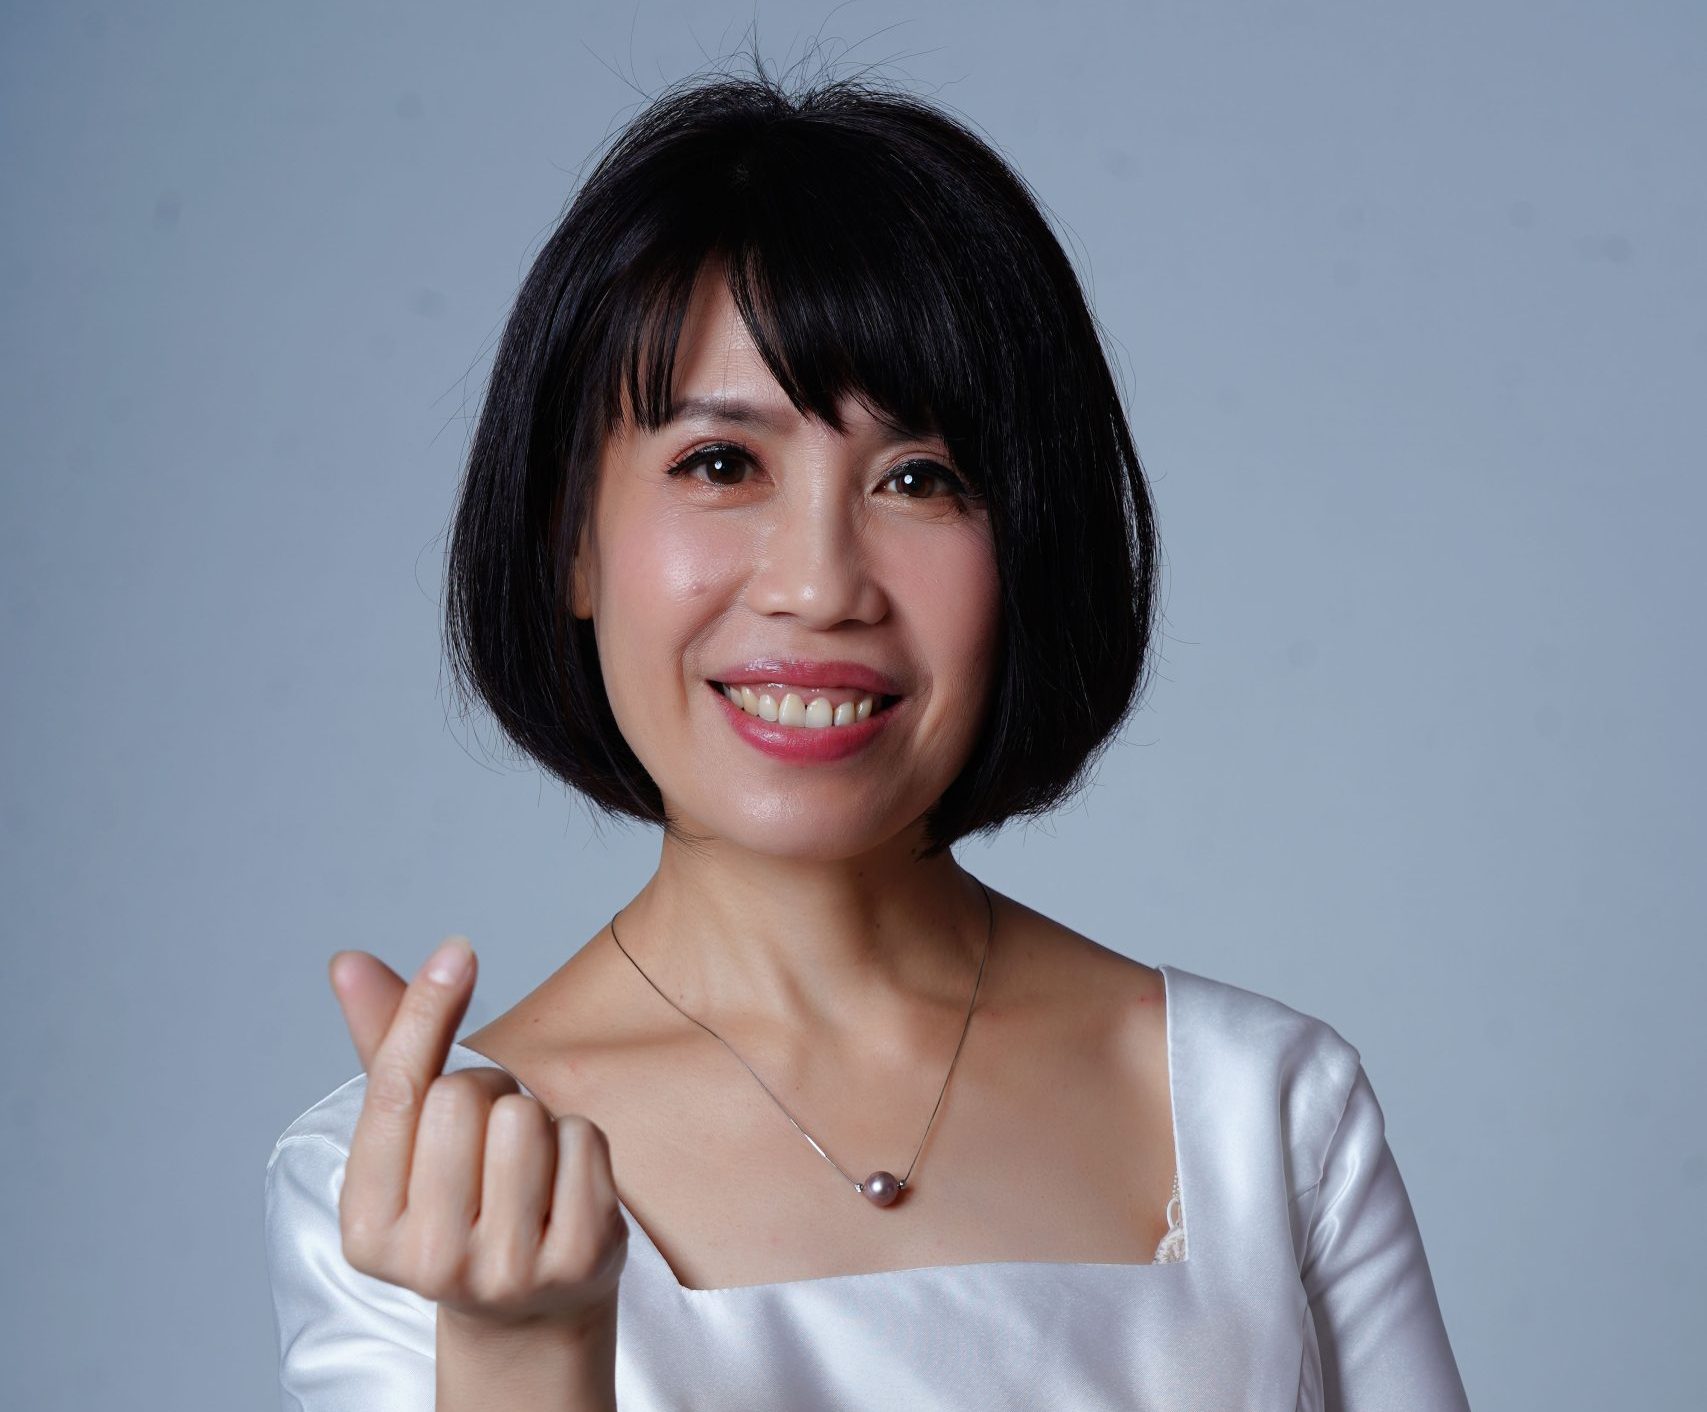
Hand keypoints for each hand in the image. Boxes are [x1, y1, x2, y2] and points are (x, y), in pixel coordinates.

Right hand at [327, 936, 627, 1333]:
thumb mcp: (411, 1144)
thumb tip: (348, 962)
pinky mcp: (576, 1261)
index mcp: (367, 1228)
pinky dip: (580, 1142)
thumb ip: (385, 1051)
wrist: (527, 1312)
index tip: (457, 951)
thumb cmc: (460, 1202)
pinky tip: (564, 1187)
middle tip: (487, 1136)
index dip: (425, 1013)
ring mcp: (505, 1267)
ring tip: (525, 1164)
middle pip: (463, 1096)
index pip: (395, 1094)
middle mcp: (428, 1259)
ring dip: (534, 1117)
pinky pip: (584, 1139)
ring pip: (525, 1115)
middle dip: (484, 1091)